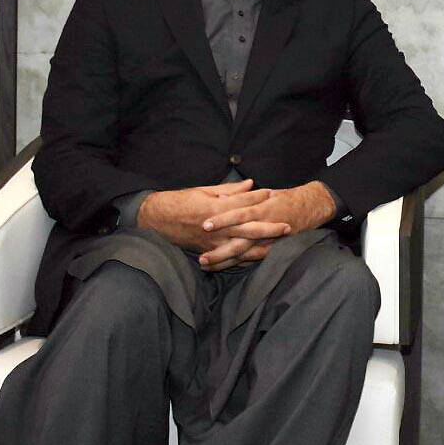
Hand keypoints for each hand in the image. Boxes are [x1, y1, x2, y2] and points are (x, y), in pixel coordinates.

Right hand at [137, 179, 290, 253]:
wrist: (155, 220)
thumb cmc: (179, 202)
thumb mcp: (203, 191)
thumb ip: (229, 190)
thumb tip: (250, 184)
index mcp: (215, 208)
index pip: (242, 203)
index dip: (259, 197)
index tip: (273, 193)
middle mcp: (217, 228)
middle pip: (249, 229)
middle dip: (270, 228)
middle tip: (288, 225)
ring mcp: (213, 242)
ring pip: (242, 247)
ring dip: (262, 247)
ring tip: (279, 246)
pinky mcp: (208, 252)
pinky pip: (230, 259)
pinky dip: (245, 260)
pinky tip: (258, 259)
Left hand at [197, 181, 336, 270]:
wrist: (310, 208)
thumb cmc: (284, 199)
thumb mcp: (265, 193)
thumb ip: (243, 195)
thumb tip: (220, 197)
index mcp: (261, 210)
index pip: (239, 215)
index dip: (222, 220)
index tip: (205, 225)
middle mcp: (263, 228)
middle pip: (239, 242)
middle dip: (220, 252)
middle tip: (202, 258)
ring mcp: (268, 241)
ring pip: (244, 255)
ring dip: (225, 262)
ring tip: (206, 265)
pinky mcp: (271, 249)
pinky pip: (253, 259)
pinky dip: (238, 264)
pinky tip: (223, 268)